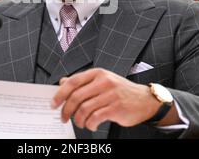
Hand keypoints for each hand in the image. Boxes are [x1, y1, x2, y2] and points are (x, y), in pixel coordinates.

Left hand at [51, 68, 166, 131]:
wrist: (144, 100)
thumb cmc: (120, 91)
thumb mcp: (102, 81)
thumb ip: (83, 82)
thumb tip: (63, 83)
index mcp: (98, 73)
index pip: (73, 82)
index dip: (60, 94)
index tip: (53, 104)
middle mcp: (104, 82)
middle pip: (76, 97)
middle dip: (66, 110)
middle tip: (64, 118)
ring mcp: (110, 94)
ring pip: (84, 109)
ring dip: (79, 120)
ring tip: (80, 123)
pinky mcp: (116, 107)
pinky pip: (96, 118)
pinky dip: (90, 124)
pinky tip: (92, 125)